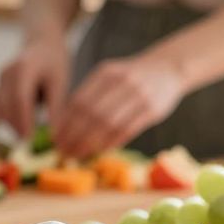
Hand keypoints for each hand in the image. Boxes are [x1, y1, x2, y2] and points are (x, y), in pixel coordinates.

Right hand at [0, 35, 70, 136]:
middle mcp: (7, 73)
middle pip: (7, 107)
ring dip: (14, 126)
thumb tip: (53, 135)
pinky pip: (1, 107)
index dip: (24, 121)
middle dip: (18, 128)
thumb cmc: (54, 61)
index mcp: (24, 68)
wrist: (41, 42)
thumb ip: (55, 108)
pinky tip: (24, 131)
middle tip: (31, 148)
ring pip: (2, 110)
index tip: (31, 140)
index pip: (20, 99)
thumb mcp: (60, 83)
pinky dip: (12, 120)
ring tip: (29, 142)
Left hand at [54, 54, 184, 158]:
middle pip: (92, 115)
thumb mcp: (110, 75)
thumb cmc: (132, 76)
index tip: (55, 138)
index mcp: (106, 73)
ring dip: (90, 143)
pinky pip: (126, 131)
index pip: (79, 101)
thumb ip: (91, 94)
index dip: (65, 123)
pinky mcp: (152, 110)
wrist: (168, 68)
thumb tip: (64, 124)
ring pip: (108, 125)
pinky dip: (110, 143)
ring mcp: (138, 96)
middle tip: (63, 151)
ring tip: (77, 154)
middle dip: (74, 136)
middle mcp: (121, 82)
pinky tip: (98, 151)